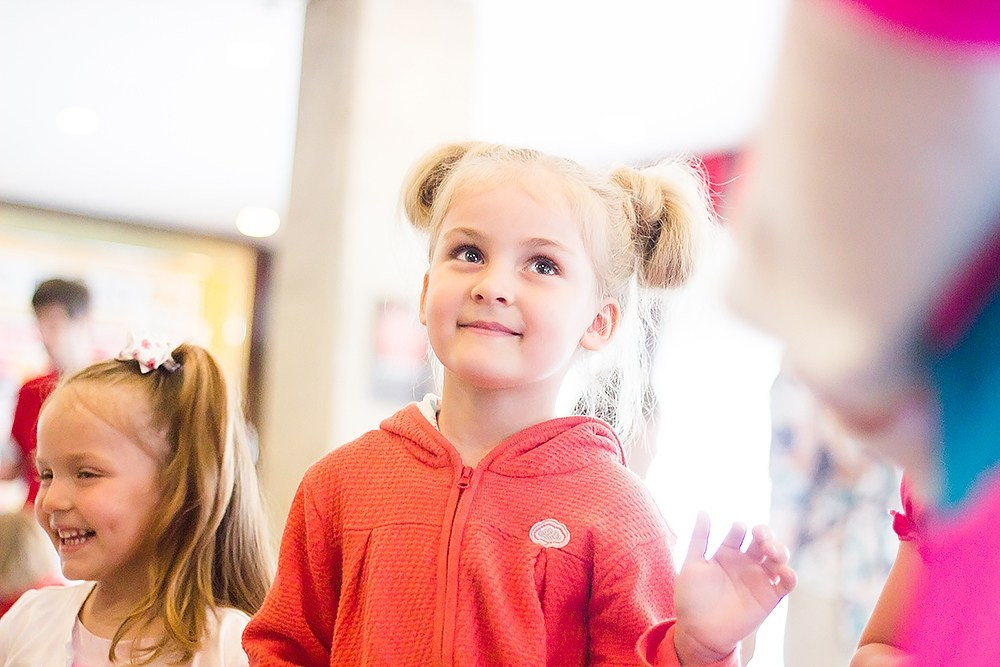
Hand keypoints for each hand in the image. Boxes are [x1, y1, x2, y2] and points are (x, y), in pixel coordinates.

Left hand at [673, 512, 796, 664]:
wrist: (699, 632)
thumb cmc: (691, 598)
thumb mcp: (692, 565)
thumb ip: (699, 539)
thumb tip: (703, 511)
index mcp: (726, 553)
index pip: (739, 532)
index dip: (740, 528)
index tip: (738, 529)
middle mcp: (745, 563)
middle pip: (762, 541)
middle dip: (765, 533)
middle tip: (760, 536)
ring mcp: (758, 579)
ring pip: (777, 558)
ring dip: (779, 549)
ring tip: (772, 551)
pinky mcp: (769, 597)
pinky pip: (786, 583)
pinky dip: (790, 575)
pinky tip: (783, 571)